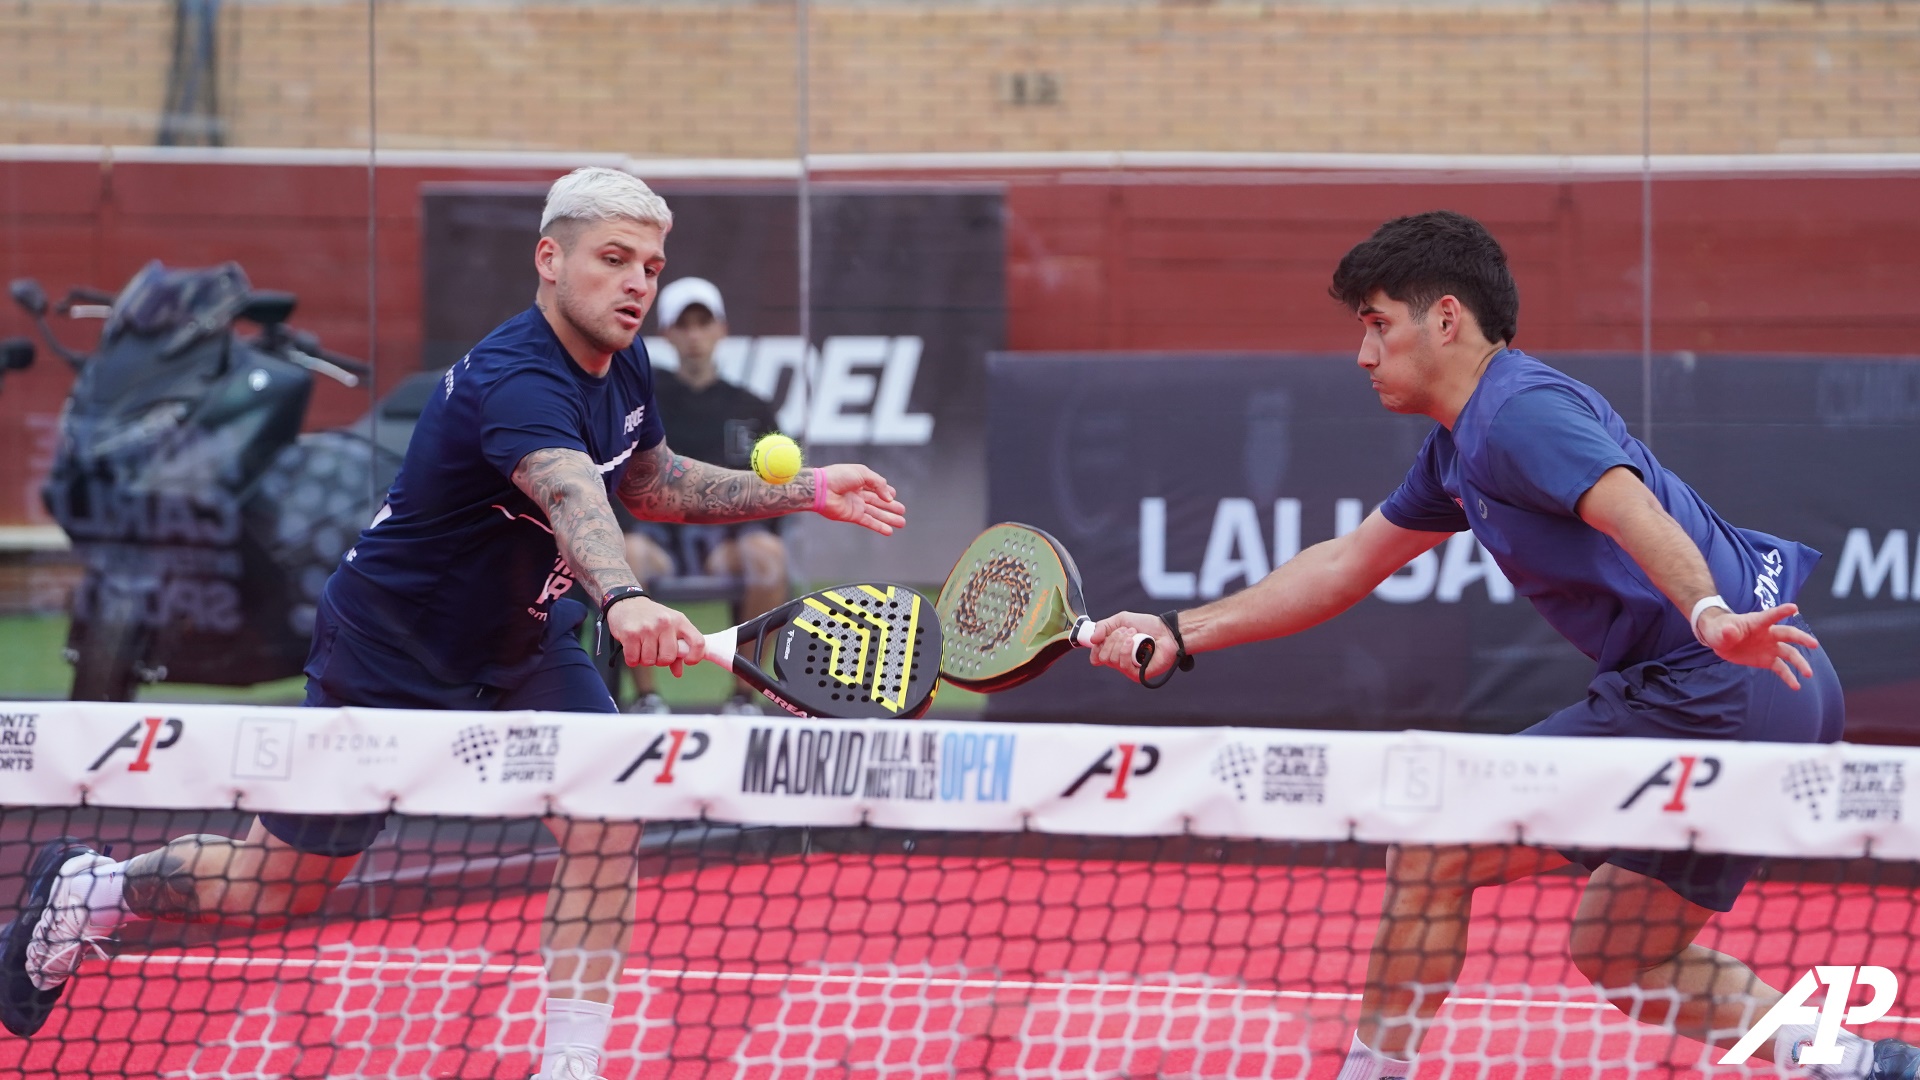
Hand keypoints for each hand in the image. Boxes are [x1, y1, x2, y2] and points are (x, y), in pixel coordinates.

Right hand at [608, 596, 703, 676]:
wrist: (627, 602)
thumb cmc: (652, 618)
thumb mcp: (669, 627)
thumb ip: (677, 650)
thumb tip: (678, 673)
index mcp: (680, 621)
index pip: (698, 642)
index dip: (695, 656)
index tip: (687, 661)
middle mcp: (665, 623)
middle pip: (668, 657)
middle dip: (660, 661)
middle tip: (655, 652)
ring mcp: (647, 628)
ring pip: (650, 661)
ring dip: (644, 660)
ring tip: (642, 647)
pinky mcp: (630, 633)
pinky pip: (633, 659)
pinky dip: (632, 660)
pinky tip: (632, 649)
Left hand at [814, 463, 906, 535]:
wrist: (821, 488)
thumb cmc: (839, 476)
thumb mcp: (863, 473)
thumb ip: (879, 483)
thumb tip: (889, 497)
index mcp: (859, 480)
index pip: (876, 487)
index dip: (885, 491)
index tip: (893, 495)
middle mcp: (858, 494)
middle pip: (878, 502)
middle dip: (891, 507)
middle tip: (902, 511)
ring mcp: (856, 505)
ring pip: (876, 513)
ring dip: (889, 518)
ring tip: (902, 523)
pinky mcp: (853, 516)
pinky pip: (869, 522)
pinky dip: (879, 527)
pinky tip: (889, 531)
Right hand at [1087, 611, 1176, 684]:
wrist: (1167, 631)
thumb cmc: (1148, 626)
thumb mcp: (1121, 620)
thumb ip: (1103, 626)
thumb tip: (1092, 640)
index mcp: (1114, 652)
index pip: (1096, 657)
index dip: (1096, 647)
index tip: (1102, 637)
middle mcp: (1120, 662)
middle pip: (1102, 656)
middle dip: (1112, 639)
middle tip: (1127, 631)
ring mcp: (1128, 669)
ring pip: (1111, 660)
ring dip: (1120, 642)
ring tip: (1133, 634)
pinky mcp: (1138, 675)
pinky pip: (1123, 665)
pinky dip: (1125, 650)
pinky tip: (1133, 642)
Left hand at [1696, 602, 1818, 688]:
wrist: (1721, 640)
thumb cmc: (1721, 629)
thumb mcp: (1721, 631)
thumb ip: (1727, 632)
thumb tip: (1730, 631)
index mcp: (1757, 622)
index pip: (1771, 616)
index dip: (1781, 611)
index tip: (1793, 608)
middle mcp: (1769, 634)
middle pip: (1788, 634)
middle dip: (1801, 638)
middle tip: (1814, 644)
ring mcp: (1770, 647)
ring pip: (1789, 654)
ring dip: (1799, 663)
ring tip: (1808, 674)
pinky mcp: (1768, 659)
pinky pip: (1781, 668)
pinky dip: (1788, 677)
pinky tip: (1796, 686)